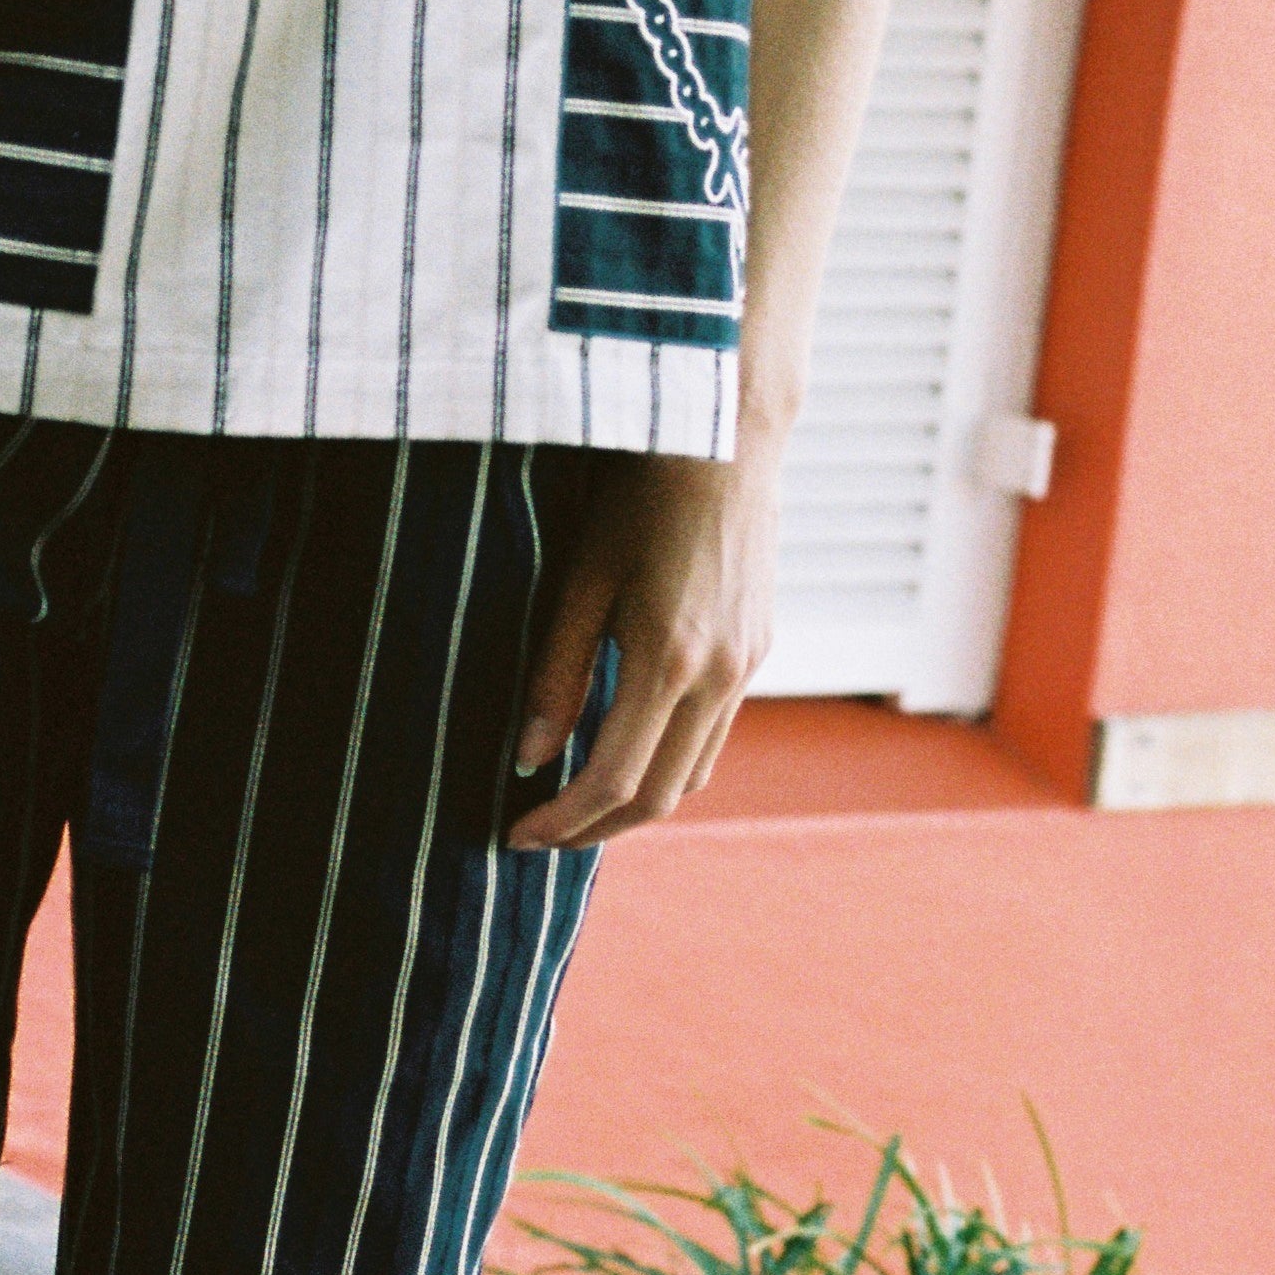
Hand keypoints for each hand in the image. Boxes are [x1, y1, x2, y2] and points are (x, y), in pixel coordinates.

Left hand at [505, 434, 782, 850]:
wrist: (725, 439)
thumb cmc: (639, 496)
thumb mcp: (581, 579)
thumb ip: (556, 674)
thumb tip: (529, 757)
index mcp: (670, 659)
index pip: (613, 778)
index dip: (563, 820)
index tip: (516, 833)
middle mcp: (720, 675)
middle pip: (658, 795)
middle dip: (595, 829)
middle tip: (539, 836)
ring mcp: (747, 666)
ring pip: (692, 774)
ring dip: (635, 803)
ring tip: (576, 803)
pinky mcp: (758, 651)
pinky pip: (713, 736)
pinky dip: (667, 763)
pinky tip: (625, 750)